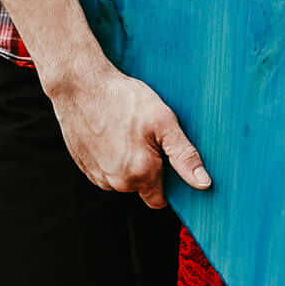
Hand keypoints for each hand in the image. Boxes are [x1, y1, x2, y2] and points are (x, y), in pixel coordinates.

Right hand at [47, 61, 210, 207]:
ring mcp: (96, 174)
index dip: (166, 182)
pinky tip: (110, 133)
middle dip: (146, 168)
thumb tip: (204, 183)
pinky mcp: (83, 165)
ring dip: (126, 164)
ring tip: (125, 132)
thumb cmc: (123, 99)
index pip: (159, 200)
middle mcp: (116, 182)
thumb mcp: (163, 122)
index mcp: (139, 174)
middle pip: (140, 188)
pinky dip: (109, 157)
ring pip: (120, 180)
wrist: (80, 85)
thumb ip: (184, 156)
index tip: (164, 159)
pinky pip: (103, 170)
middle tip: (145, 136)